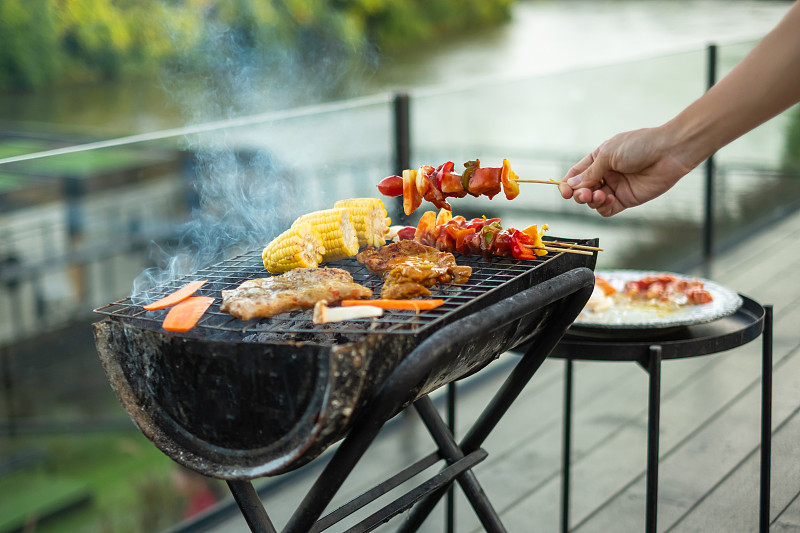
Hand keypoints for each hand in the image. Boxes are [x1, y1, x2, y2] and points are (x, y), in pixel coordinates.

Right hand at [559, 127, 693, 216]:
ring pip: (593, 201)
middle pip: (582, 190)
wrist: (668, 152)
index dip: (567, 184)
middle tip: (584, 194)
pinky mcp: (626, 199)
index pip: (576, 175)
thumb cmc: (640, 145)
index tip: (564, 192)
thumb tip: (571, 185)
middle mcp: (605, 174)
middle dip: (579, 194)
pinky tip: (611, 199)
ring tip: (599, 195)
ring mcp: (615, 187)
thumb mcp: (608, 154)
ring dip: (592, 200)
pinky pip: (607, 210)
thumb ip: (589, 173)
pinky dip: (604, 207)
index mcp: (598, 159)